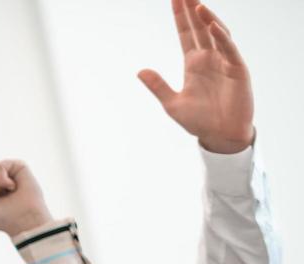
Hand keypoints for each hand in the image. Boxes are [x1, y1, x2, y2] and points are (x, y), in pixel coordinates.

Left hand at [139, 0, 253, 153]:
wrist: (220, 136)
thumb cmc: (199, 120)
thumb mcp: (172, 103)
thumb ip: (158, 86)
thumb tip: (140, 71)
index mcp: (193, 63)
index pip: (185, 34)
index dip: (180, 17)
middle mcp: (209, 58)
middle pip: (199, 28)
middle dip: (192, 10)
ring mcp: (224, 62)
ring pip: (216, 34)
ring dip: (206, 19)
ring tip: (196, 5)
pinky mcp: (237, 70)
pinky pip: (229, 50)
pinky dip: (221, 38)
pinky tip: (211, 26)